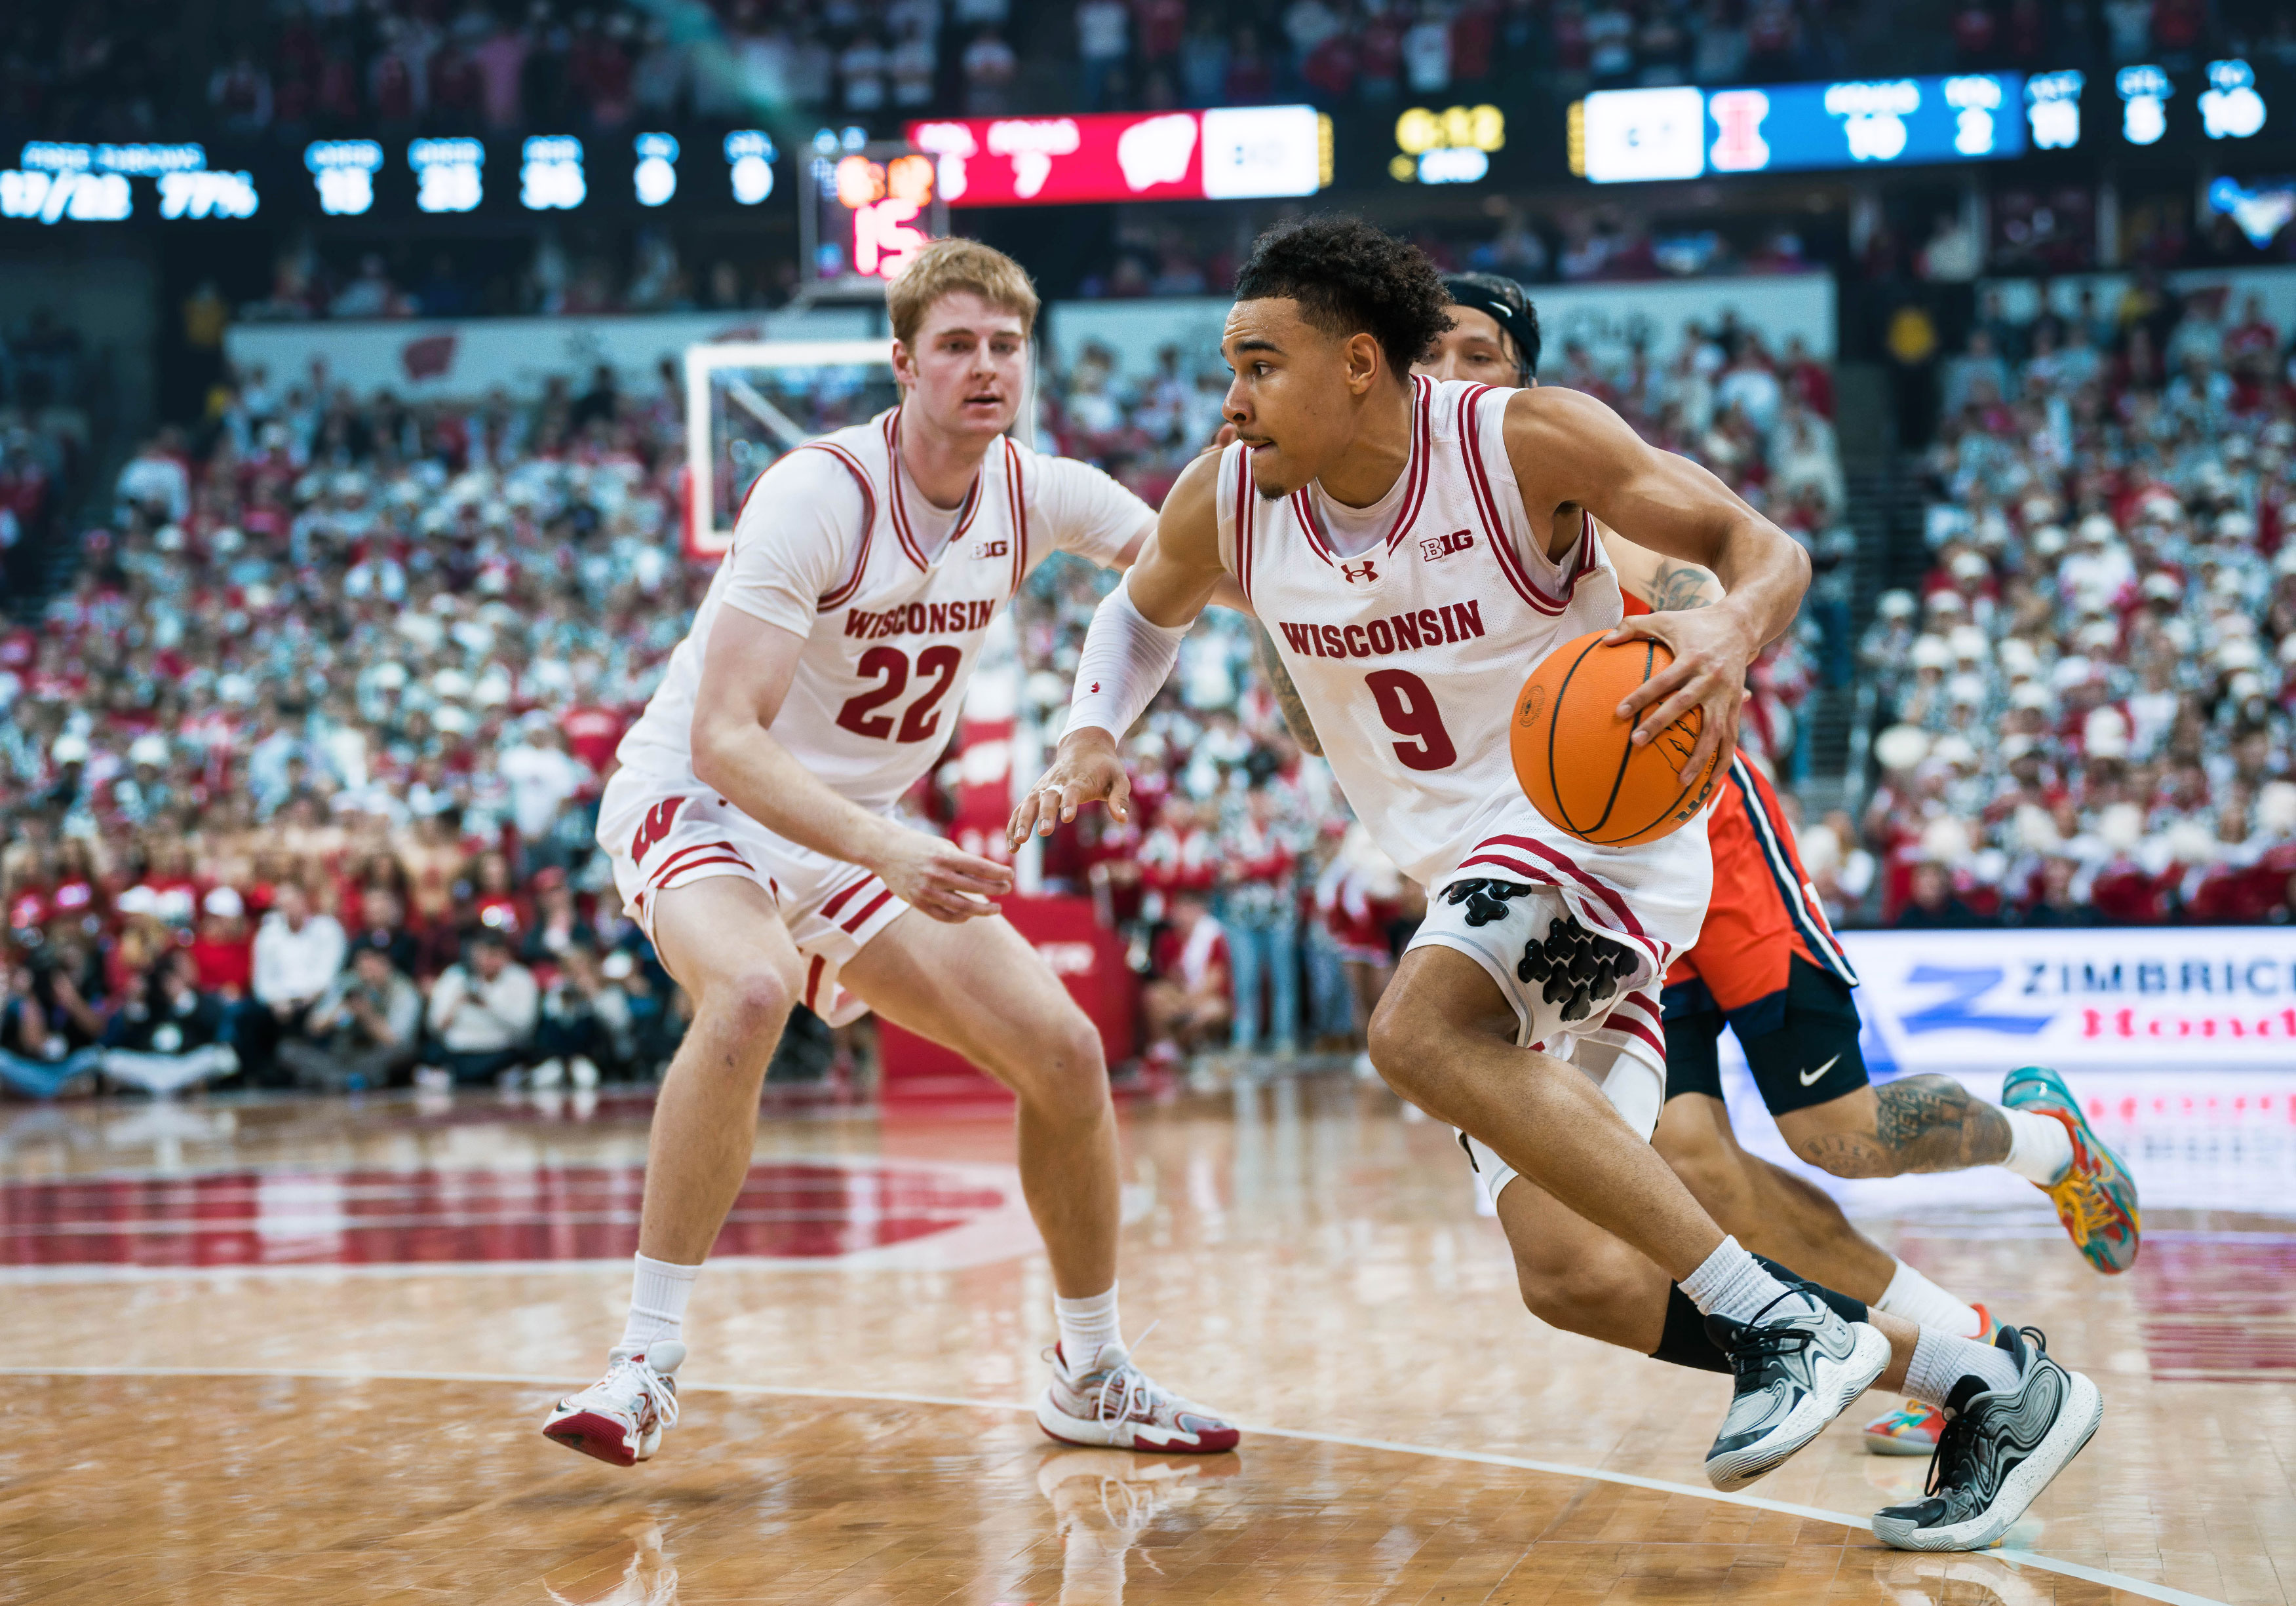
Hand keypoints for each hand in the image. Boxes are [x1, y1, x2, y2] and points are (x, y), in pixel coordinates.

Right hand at [870, 827, 1013, 923]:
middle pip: (975, 888)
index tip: (1010, 875)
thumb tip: (989, 876)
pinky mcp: (918, 902)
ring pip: (963, 907)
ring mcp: (927, 891)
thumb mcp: (943, 846)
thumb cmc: (919, 846)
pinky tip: (970, 915)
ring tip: (996, 909)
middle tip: (1007, 889)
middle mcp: (937, 874)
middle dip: (995, 889)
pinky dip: (960, 918)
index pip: (980, 867)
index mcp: (945, 856)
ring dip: (983, 910)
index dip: (998, 873)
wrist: (885, 851)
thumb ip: (963, 861)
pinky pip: (944, 916)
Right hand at [1007, 730, 1131, 848]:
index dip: (1069, 803)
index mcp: (1079, 779)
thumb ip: (1120, 799)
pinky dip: (1014, 825)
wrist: (1084, 746)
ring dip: (1023, 821)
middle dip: (1044, 814)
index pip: (1072, 791)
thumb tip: (1123, 820)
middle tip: (1043, 833)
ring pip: (1029, 802)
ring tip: (1019, 843)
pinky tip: (1013, 847)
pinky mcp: (1036, 792)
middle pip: (1047, 797)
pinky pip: (1021, 808)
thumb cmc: (1105, 767)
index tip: (1067, 818)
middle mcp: (1058, 782)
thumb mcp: (1120, 779)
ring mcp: (1044, 787)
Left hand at [1604, 604, 1754, 786]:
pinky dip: (1723, 762)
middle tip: (1636, 742)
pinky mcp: (1735, 706)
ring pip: (1715, 731)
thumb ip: (1633, 626)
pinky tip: (1711, 785)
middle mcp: (1711, 679)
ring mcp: (1726, 695)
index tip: (1619, 712)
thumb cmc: (1695, 623)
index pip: (1663, 681)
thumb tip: (1603, 640)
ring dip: (1700, 758)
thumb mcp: (1665, 618)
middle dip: (1661, 724)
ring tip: (1682, 782)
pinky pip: (1731, 738)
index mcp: (1692, 658)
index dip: (1642, 696)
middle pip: (1685, 705)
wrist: (1741, 624)